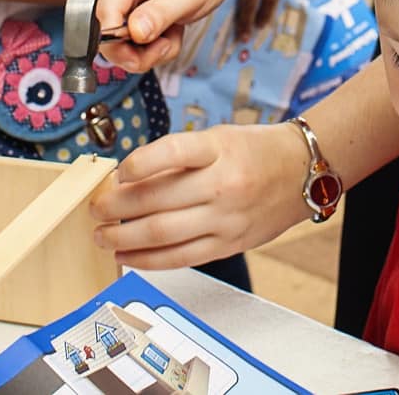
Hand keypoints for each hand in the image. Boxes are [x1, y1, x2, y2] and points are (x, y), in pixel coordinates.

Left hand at [89, 122, 312, 268]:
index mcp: (218, 148)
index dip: (138, 163)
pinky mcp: (230, 243)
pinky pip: (182, 257)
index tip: (117, 171)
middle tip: (96, 208)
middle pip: (157, 199)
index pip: (171, 152)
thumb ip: (178, 158)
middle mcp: (223, 184)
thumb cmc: (255, 150)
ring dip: (124, 238)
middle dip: (117, 207)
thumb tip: (128, 180)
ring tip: (102, 236)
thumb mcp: (218, 138)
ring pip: (163, 234)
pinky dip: (149, 260)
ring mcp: (227, 218)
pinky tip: (128, 256)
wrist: (303, 170)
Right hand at [95, 0, 245, 72]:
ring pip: (115, 48)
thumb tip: (135, 33)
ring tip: (171, 34)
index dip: (121, 40)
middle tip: (168, 44)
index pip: (104, 13)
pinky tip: (166, 33)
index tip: (155, 45)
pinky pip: (127, 48)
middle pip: (103, 36)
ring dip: (147, 53)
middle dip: (138, 52)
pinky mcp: (122, 16)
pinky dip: (149, 50)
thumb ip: (161, 12)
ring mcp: (116, 1)